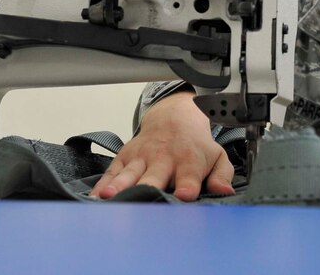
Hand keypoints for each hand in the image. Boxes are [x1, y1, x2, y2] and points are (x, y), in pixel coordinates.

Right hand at [90, 91, 234, 200]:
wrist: (174, 118)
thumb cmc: (195, 145)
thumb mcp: (217, 156)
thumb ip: (221, 175)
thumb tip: (224, 192)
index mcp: (188, 161)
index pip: (188, 176)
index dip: (186, 186)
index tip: (183, 195)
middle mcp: (163, 160)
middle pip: (154, 177)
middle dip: (148, 189)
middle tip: (142, 201)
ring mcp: (142, 158)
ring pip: (129, 174)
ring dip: (119, 186)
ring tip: (109, 198)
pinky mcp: (126, 158)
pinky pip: (112, 172)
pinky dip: (103, 184)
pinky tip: (95, 197)